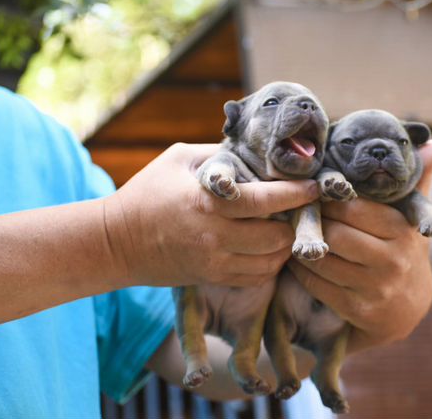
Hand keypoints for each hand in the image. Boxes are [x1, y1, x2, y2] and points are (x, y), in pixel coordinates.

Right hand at [103, 143, 318, 287]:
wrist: (116, 242)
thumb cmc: (148, 193)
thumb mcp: (179, 159)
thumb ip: (221, 155)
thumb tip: (258, 151)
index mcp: (208, 203)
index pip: (266, 201)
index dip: (296, 194)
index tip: (315, 186)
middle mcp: (215, 237)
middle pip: (277, 238)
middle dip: (295, 223)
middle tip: (301, 209)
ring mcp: (215, 263)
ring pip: (272, 261)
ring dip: (286, 245)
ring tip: (286, 226)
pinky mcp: (214, 278)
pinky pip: (257, 277)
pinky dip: (271, 262)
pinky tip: (268, 246)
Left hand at [287, 139, 431, 351]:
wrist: (407, 306)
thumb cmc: (401, 246)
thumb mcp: (411, 215)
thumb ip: (419, 178)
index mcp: (402, 229)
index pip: (354, 208)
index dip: (328, 199)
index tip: (312, 192)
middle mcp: (393, 259)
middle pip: (336, 234)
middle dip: (312, 223)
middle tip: (294, 212)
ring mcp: (377, 288)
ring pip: (324, 260)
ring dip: (303, 246)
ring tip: (293, 234)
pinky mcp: (359, 310)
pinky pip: (318, 285)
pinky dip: (302, 271)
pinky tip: (299, 259)